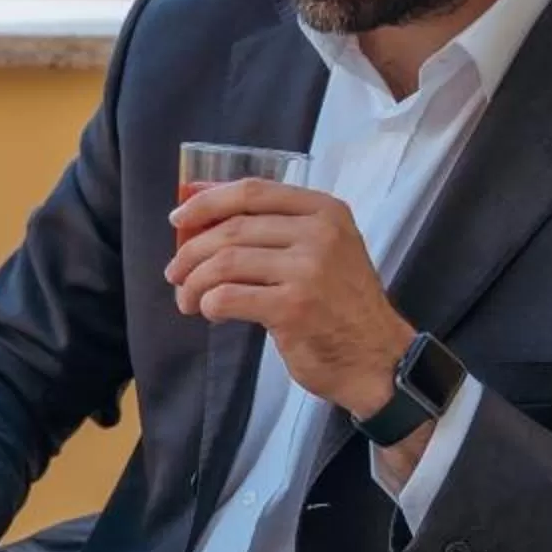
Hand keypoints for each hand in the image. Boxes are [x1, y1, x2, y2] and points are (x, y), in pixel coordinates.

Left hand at [169, 180, 414, 417]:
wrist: (377, 359)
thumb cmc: (341, 306)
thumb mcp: (323, 251)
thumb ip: (276, 228)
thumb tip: (203, 213)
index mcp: (324, 211)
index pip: (252, 192)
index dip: (207, 202)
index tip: (178, 218)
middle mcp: (319, 234)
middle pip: (232, 228)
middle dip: (191, 251)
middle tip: (175, 272)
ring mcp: (308, 270)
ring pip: (224, 262)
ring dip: (193, 282)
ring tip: (187, 299)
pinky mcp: (293, 307)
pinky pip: (228, 296)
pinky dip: (208, 304)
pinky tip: (210, 313)